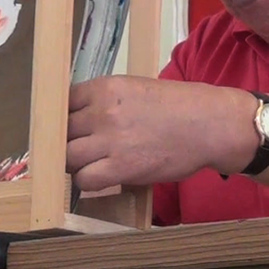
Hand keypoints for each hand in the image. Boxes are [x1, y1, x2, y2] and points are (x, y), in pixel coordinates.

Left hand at [66, 75, 250, 191]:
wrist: (208, 124)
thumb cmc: (176, 106)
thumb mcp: (134, 89)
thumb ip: (104, 100)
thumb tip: (78, 115)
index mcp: (104, 88)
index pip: (62, 102)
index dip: (61, 117)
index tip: (65, 127)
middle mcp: (102, 112)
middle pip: (60, 130)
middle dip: (65, 140)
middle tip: (77, 147)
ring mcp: (110, 140)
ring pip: (67, 156)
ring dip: (74, 163)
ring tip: (88, 164)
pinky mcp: (121, 167)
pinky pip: (85, 178)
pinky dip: (87, 181)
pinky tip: (99, 177)